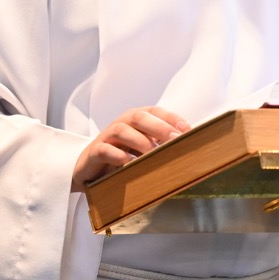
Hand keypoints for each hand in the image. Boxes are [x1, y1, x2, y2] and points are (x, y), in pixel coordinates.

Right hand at [71, 106, 190, 190]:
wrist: (90, 168)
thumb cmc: (122, 155)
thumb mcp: (143, 148)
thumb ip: (160, 144)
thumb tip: (188, 146)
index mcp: (135, 119)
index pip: (155, 111)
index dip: (171, 118)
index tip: (187, 129)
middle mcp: (121, 123)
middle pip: (139, 117)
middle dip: (159, 127)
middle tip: (174, 140)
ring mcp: (106, 137)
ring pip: (121, 130)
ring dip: (139, 141)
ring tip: (152, 153)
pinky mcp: (94, 152)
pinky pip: (104, 149)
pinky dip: (117, 155)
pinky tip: (128, 163)